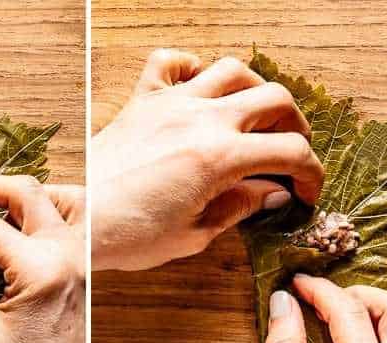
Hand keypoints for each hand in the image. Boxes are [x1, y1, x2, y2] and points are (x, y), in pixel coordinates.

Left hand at [92, 50, 323, 271]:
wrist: (76, 225)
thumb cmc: (127, 236)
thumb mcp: (194, 235)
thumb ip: (238, 208)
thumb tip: (270, 194)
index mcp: (221, 158)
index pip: (290, 152)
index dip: (310, 173)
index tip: (306, 191)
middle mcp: (201, 120)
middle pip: (274, 100)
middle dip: (293, 126)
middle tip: (290, 152)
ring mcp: (171, 105)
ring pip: (232, 70)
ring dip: (253, 89)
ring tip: (254, 115)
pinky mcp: (141, 102)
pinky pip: (170, 62)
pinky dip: (190, 66)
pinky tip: (197, 87)